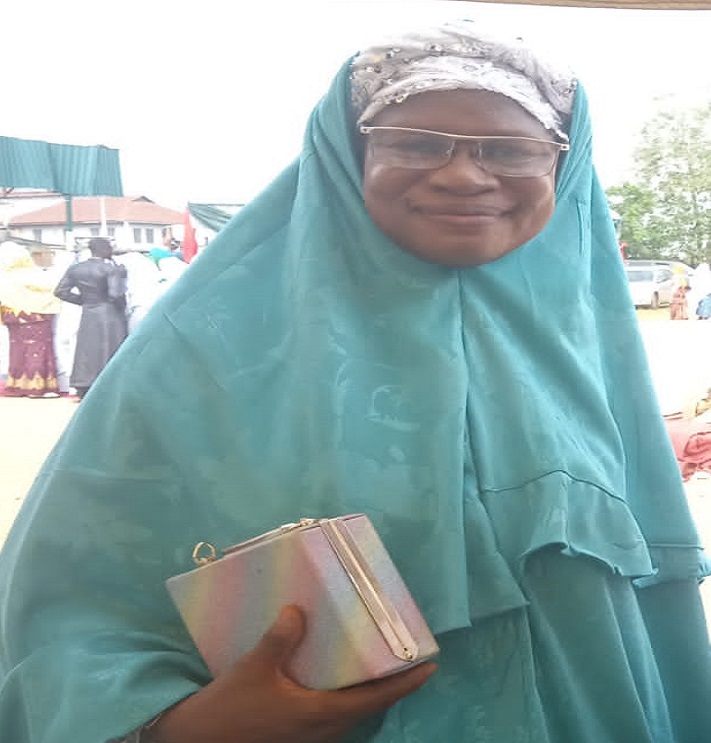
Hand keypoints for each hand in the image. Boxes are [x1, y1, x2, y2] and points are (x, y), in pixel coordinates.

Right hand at [151, 605, 436, 742]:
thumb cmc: (228, 712)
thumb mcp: (253, 670)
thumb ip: (279, 639)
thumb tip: (299, 611)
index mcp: (321, 716)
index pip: (375, 699)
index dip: (405, 684)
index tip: (430, 666)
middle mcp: (322, 731)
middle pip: (367, 707)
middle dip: (389, 684)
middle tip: (401, 655)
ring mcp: (309, 737)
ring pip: (349, 713)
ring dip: (365, 690)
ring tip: (372, 660)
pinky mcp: (295, 736)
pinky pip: (331, 715)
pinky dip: (342, 695)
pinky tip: (330, 674)